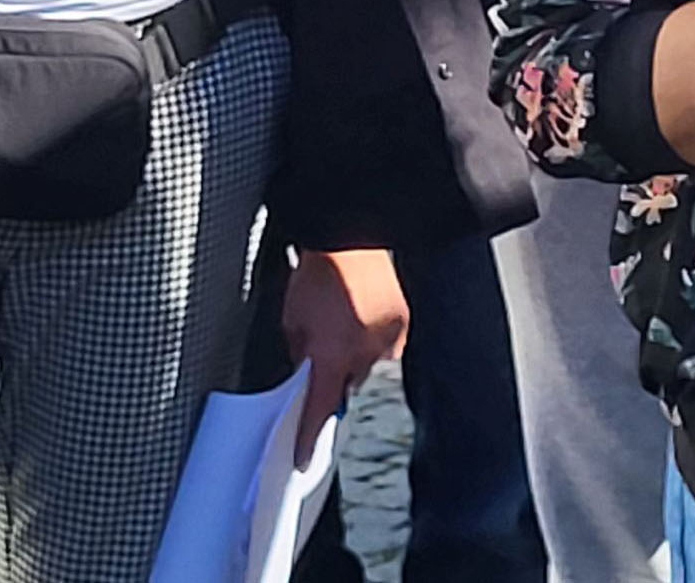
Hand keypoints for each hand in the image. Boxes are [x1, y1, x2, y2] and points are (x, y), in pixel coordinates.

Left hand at [282, 248, 406, 451]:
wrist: (350, 235)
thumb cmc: (318, 273)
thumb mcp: (292, 321)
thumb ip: (299, 355)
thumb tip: (304, 373)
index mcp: (332, 355)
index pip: (319, 410)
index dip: (309, 438)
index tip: (303, 459)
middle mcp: (364, 352)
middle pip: (346, 387)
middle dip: (333, 378)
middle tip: (323, 354)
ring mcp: (388, 338)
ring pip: (367, 367)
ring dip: (354, 356)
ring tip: (342, 325)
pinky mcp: (402, 322)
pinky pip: (385, 347)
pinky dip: (372, 341)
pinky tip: (360, 318)